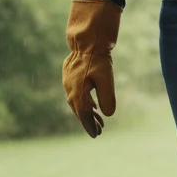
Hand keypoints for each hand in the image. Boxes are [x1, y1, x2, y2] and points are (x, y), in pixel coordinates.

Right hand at [62, 0, 121, 137]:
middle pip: (79, 111)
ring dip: (87, 112)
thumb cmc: (99, 60)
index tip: (96, 135)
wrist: (87, 40)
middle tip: (100, 131)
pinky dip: (84, 103)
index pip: (83, 115)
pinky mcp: (69, 77)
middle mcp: (70, 90)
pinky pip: (76, 95)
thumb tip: (108, 115)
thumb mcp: (107, 79)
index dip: (90, 126)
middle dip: (89, 122)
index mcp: (77, 92)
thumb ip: (107, 98)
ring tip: (98, 120)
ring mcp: (68, 83)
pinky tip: (92, 105)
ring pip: (77, 103)